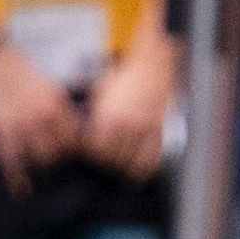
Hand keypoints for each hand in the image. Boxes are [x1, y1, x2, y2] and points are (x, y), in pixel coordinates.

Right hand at [0, 37, 84, 192]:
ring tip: (35, 170)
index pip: (74, 139)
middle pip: (58, 153)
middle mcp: (42, 117)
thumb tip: (72, 126)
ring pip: (38, 160)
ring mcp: (20, 125)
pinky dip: (16, 179)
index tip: (70, 156)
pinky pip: (11, 161)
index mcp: (57, 104)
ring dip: (37, 168)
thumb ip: (59, 106)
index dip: (73, 151)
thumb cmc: (17, 68)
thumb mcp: (47, 84)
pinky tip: (20, 191)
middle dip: (56, 161)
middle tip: (51, 164)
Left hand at [81, 37, 177, 179]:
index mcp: (109, 116)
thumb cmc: (121, 79)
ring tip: (112, 164)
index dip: (87, 153)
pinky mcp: (159, 132)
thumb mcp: (99, 94)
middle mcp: (128, 126)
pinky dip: (141, 169)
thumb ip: (91, 116)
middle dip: (102, 161)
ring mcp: (146, 131)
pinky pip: (151, 160)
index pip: (94, 149)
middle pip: (111, 159)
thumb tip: (80, 136)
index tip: (84, 152)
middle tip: (97, 160)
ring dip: (119, 167)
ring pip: (130, 164)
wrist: (150, 68)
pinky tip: (133, 170)